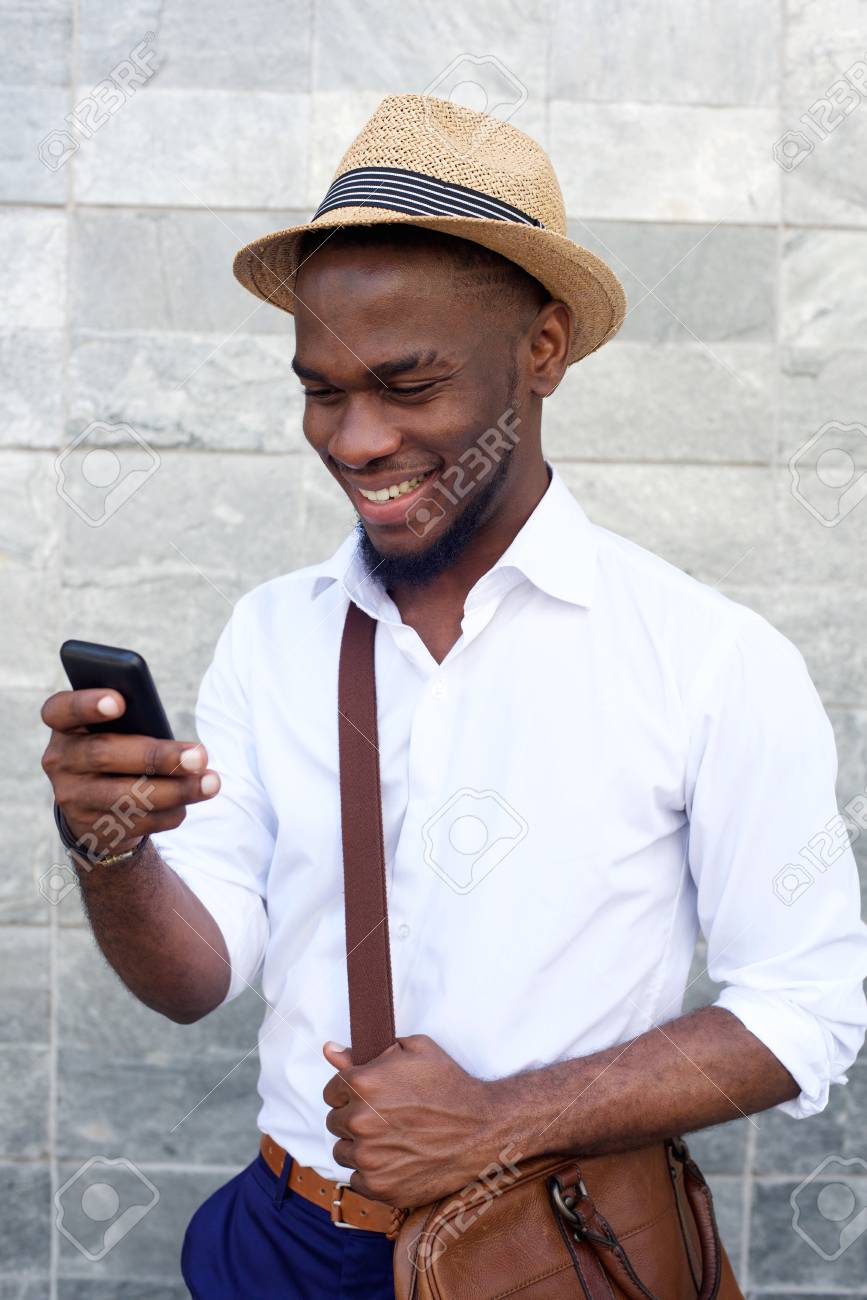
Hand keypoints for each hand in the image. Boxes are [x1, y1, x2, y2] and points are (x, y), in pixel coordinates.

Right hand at [40, 688, 220, 860]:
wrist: (98, 804)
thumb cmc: (119, 748)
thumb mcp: (117, 729)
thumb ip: (135, 721)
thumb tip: (182, 743)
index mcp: (65, 726)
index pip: (61, 709)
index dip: (87, 704)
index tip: (120, 701)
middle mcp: (61, 761)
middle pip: (104, 755)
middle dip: (158, 756)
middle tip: (199, 756)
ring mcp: (74, 798)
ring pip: (125, 796)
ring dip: (175, 790)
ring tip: (211, 782)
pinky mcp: (93, 828)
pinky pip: (138, 821)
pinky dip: (171, 811)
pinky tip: (190, 801)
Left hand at [322, 1035, 510, 1207]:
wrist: (482, 1128)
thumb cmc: (449, 1083)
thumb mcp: (415, 1050)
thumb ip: (367, 1050)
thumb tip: (329, 1050)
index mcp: (362, 1083)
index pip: (331, 1091)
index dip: (351, 1092)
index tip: (372, 1097)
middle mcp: (360, 1121)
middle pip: (335, 1121)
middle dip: (355, 1117)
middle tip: (385, 1117)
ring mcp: (368, 1157)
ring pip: (342, 1151)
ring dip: (359, 1146)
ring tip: (391, 1138)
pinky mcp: (379, 1187)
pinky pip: (356, 1180)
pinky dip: (371, 1173)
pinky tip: (395, 1160)